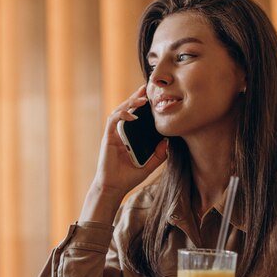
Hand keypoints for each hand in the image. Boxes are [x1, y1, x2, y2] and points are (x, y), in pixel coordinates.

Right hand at [79, 85, 167, 223]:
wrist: (114, 188)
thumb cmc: (128, 178)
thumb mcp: (148, 166)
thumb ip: (158, 155)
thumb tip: (167, 141)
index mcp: (128, 137)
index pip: (134, 116)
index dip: (141, 106)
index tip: (152, 97)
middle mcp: (120, 133)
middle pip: (126, 109)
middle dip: (135, 98)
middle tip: (146, 89)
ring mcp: (113, 134)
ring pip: (119, 111)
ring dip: (129, 103)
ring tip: (142, 99)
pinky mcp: (108, 138)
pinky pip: (113, 121)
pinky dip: (122, 115)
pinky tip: (132, 115)